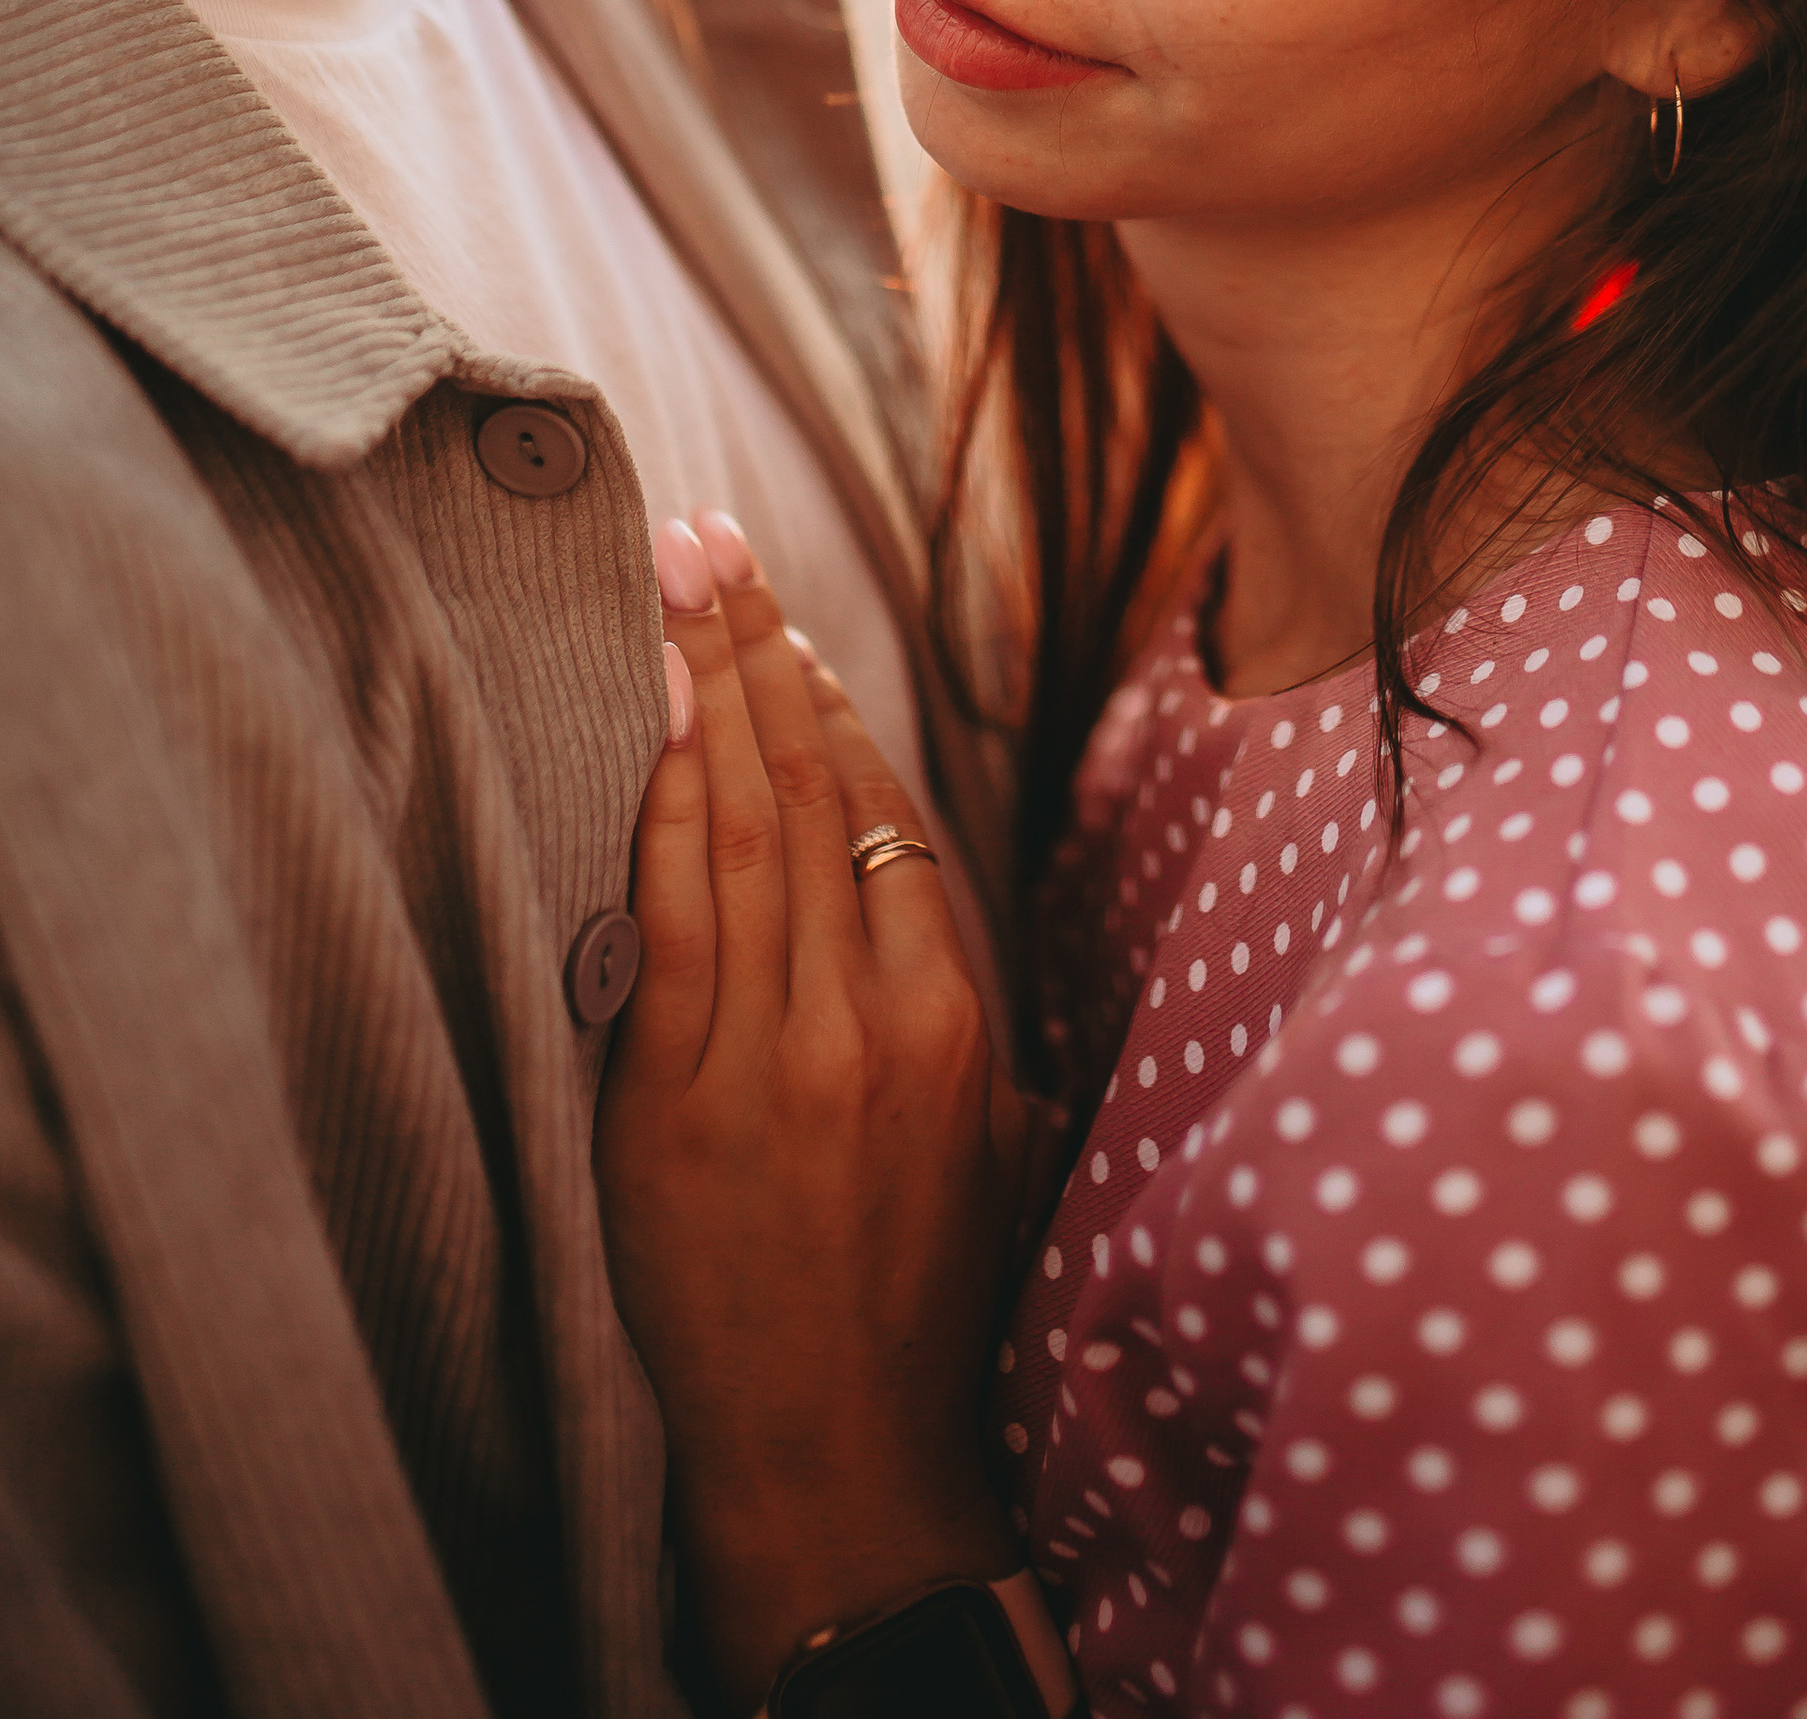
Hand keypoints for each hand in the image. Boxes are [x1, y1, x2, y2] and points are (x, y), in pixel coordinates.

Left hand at [595, 511, 1023, 1713]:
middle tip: (705, 535)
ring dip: (704, 693)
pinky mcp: (684, 1106)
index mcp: (953, 1016)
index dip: (825, 705)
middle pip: (810, 789)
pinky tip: (645, 724)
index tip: (782, 618)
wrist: (844, 1449)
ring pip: (744, 832)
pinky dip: (662, 811)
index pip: (883, 814)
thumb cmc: (920, 1296)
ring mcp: (779, 1058)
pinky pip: (676, 927)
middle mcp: (874, 1017)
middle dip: (755, 647)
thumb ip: (953, 1010)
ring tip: (667, 588)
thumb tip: (909, 898)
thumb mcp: (983, 1133)